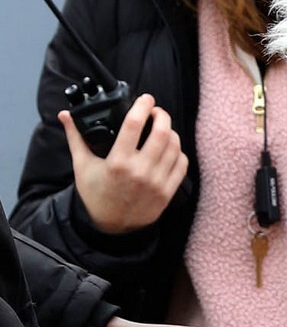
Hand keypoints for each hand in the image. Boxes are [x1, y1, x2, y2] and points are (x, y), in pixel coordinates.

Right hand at [59, 93, 187, 233]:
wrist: (111, 228)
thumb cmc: (96, 195)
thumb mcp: (82, 166)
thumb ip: (76, 138)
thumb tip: (65, 115)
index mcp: (118, 162)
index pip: (134, 125)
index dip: (142, 106)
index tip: (145, 98)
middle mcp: (140, 172)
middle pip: (162, 132)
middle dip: (161, 115)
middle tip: (156, 111)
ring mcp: (156, 183)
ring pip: (174, 147)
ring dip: (170, 132)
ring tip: (162, 128)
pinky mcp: (167, 193)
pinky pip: (181, 165)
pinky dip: (178, 152)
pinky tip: (170, 148)